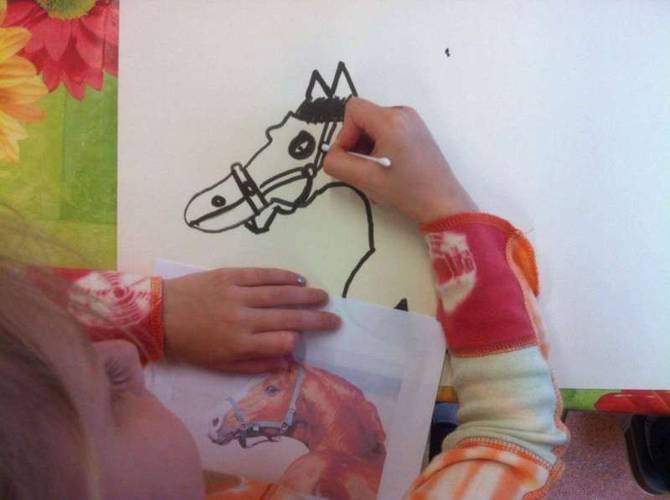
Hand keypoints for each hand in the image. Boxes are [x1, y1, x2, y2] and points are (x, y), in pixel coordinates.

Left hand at [163, 268, 339, 372]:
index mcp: (240, 344)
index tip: (301, 340)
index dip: (296, 341)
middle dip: (316, 319)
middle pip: (289, 317)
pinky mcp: (230, 275)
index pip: (282, 342)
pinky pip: (262, 274)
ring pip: (281, 294)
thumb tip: (287, 364)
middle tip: (335, 319)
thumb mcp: (220, 365)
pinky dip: (283, 276)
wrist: (158, 314)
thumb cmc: (191, 345)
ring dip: (305, 295)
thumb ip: (255, 364)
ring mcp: (238, 294)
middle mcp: (243, 318)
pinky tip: (299, 279)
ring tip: (324, 296)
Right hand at [323, 97, 476, 223]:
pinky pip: (387, 130)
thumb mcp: (367, 181)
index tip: (351, 158)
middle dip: (356, 142)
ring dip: (367, 147)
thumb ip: (338, 164)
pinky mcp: (417, 131)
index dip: (344, 134)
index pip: (352, 110)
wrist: (444, 204)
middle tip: (364, 169)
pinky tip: (389, 168)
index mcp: (391, 120)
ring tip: (378, 172)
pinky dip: (380, 146)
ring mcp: (413, 121)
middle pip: (363, 117)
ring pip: (374, 125)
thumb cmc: (407, 192)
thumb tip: (331, 156)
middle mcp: (403, 113)